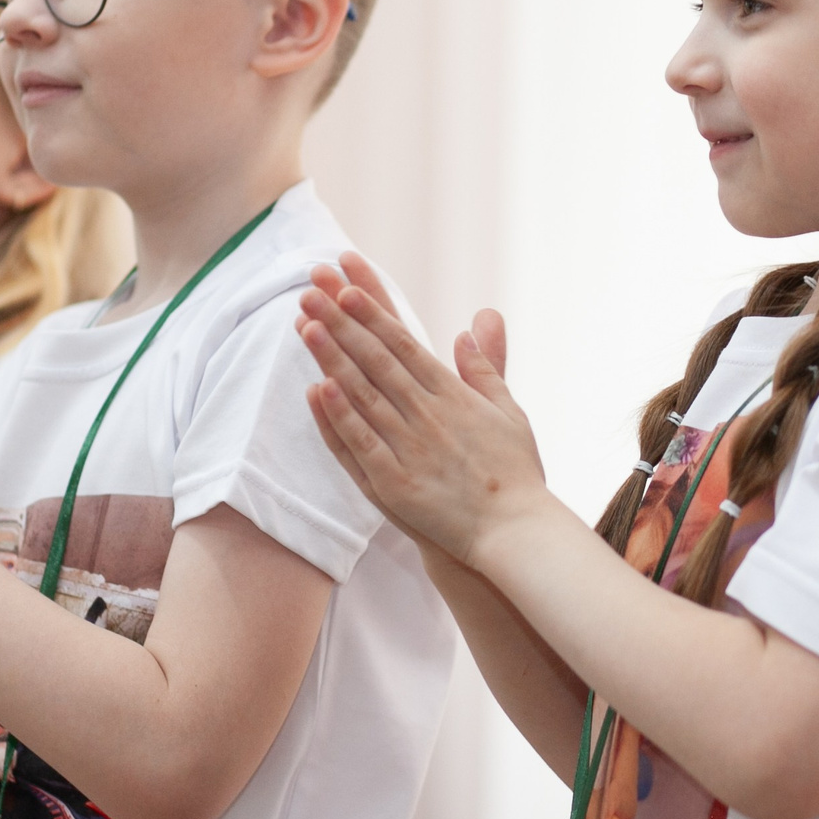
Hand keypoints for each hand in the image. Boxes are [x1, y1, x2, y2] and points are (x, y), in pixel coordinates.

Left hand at [296, 252, 557, 565]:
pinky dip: (338, 416)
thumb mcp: (508, 411)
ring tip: (305, 326)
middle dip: (342, 323)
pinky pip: (359, 444)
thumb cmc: (514, 473)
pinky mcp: (394, 484)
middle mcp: (428, 415)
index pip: (405, 344)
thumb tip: (471, 328)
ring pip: (362, 395)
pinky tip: (317, 389)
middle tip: (312, 291)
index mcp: (454, 395)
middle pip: (376, 360)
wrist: (513, 531)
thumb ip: (486, 368)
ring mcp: (408, 449)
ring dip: (332, 358)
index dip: (374, 315)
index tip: (347, 287)